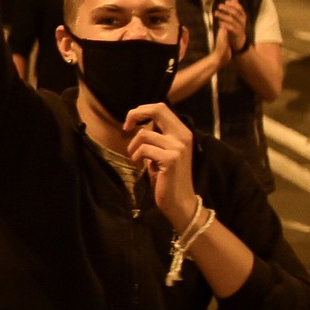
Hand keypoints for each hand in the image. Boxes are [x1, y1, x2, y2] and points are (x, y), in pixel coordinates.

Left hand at [123, 103, 197, 225]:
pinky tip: (141, 167)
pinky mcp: (171, 159)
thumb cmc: (167, 178)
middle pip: (157, 109)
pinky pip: (143, 149)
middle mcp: (183, 136)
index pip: (161, 107)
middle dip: (135, 114)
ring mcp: (178, 147)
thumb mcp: (163, 152)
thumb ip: (156, 136)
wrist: (180, 202)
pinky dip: (136, 157)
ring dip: (133, 147)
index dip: (141, 110)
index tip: (130, 123)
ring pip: (144, 134)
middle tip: (126, 128)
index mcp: (182, 132)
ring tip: (137, 159)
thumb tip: (139, 121)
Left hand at [214, 0, 248, 51]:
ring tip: (215, 13)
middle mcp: (243, 20)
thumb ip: (235, 6)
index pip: (239, 8)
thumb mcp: (236, 15)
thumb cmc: (236, 25)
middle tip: (219, 6)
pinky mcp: (237, 33)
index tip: (226, 1)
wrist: (239, 40)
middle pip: (235, 13)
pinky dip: (224, 24)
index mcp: (243, 15)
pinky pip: (230, 28)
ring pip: (231, 20)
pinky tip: (219, 22)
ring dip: (223, 15)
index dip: (233, 4)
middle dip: (227, 9)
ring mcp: (240, 27)